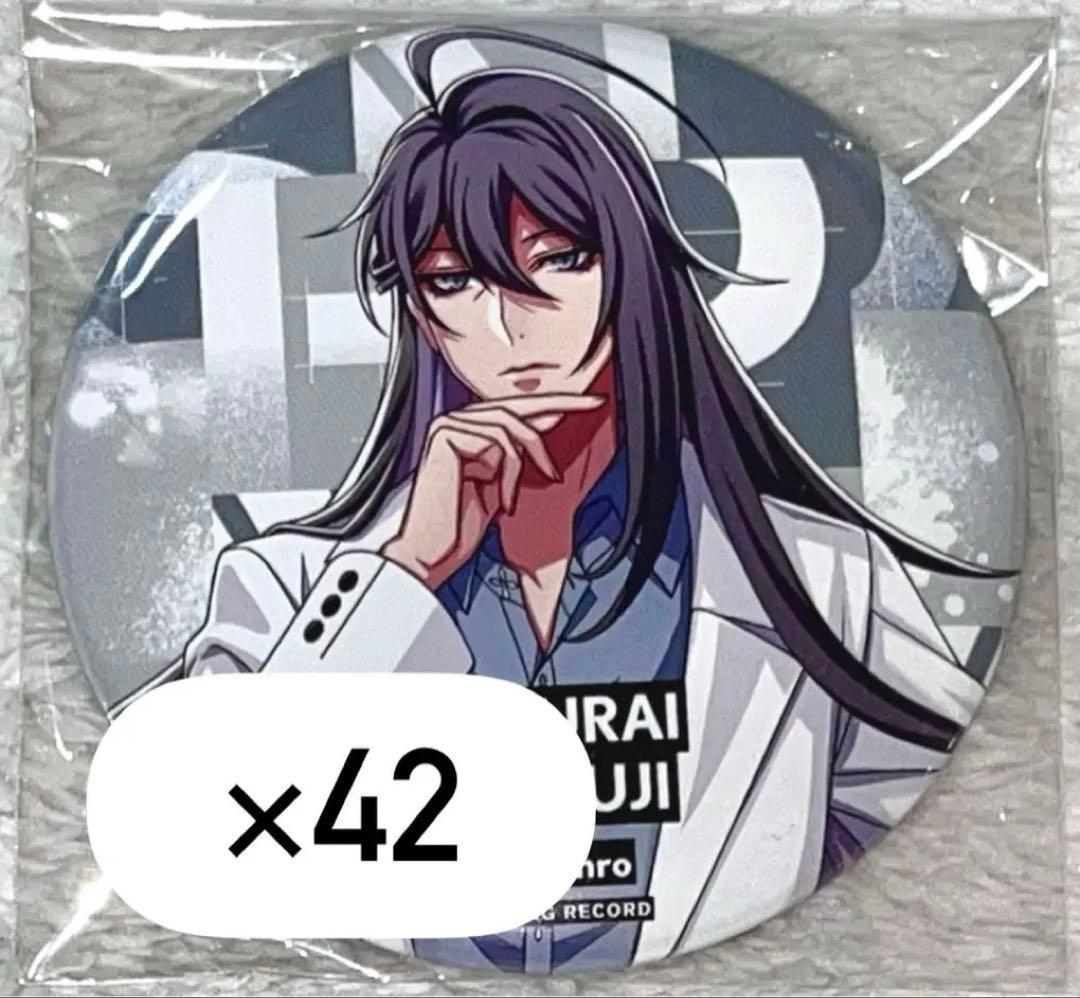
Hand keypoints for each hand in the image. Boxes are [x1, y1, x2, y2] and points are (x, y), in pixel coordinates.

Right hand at [381, 394, 604, 589]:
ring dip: (523, 464)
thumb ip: (519, 451)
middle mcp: (454, 420)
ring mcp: (447, 424)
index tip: (590, 400)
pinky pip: (497, 442)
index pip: (515, 406)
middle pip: (516, 404)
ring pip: (510, 425)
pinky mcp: (445, 434)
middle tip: (593, 404)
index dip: (555, 401)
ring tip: (514, 499)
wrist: (431, 551)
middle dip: (560, 405)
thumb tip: (551, 420)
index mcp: (466, 427)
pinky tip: (501, 501)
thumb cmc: (461, 525)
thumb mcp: (502, 481)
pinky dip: (507, 475)